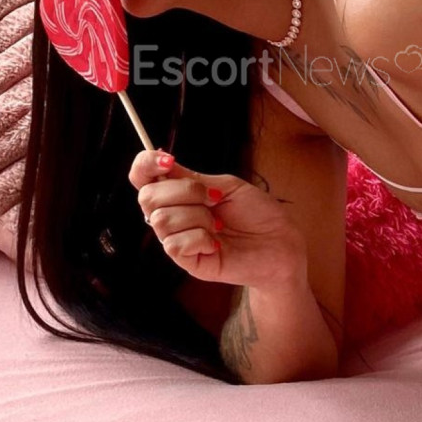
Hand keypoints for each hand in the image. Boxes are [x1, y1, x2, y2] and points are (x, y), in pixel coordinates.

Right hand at [128, 149, 306, 290]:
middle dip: (184, 191)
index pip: (142, 177)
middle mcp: (173, 216)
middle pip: (147, 197)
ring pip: (161, 219)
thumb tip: (163, 161)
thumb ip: (192, 178)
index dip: (145, 164)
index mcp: (179, 194)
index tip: (167, 159)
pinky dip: (200, 237)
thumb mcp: (225, 186)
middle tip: (213, 198)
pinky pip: (175, 244)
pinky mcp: (186, 262)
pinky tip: (217, 242)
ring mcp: (177, 239)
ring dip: (197, 216)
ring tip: (219, 224)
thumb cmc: (257, 213)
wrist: (279, 243)